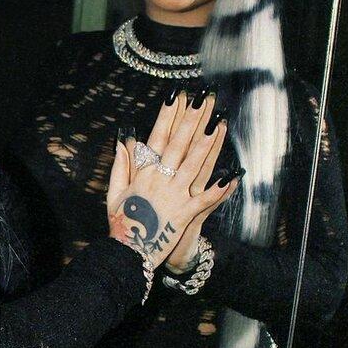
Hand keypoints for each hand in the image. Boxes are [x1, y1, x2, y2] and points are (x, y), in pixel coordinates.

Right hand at [106, 91, 236, 269]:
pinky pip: (205, 200)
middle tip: (204, 99)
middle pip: (179, 145)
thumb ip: (121, 165)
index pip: (158, 137)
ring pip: (194, 165)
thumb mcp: (115, 192)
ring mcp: (174, 196)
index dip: (168, 115)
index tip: (177, 95)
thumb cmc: (122, 223)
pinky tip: (232, 175)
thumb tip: (124, 138)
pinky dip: (219, 188)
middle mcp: (160, 180)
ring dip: (208, 144)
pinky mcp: (185, 214)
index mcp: (144, 173)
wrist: (127, 252)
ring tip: (218, 123)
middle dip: (192, 120)